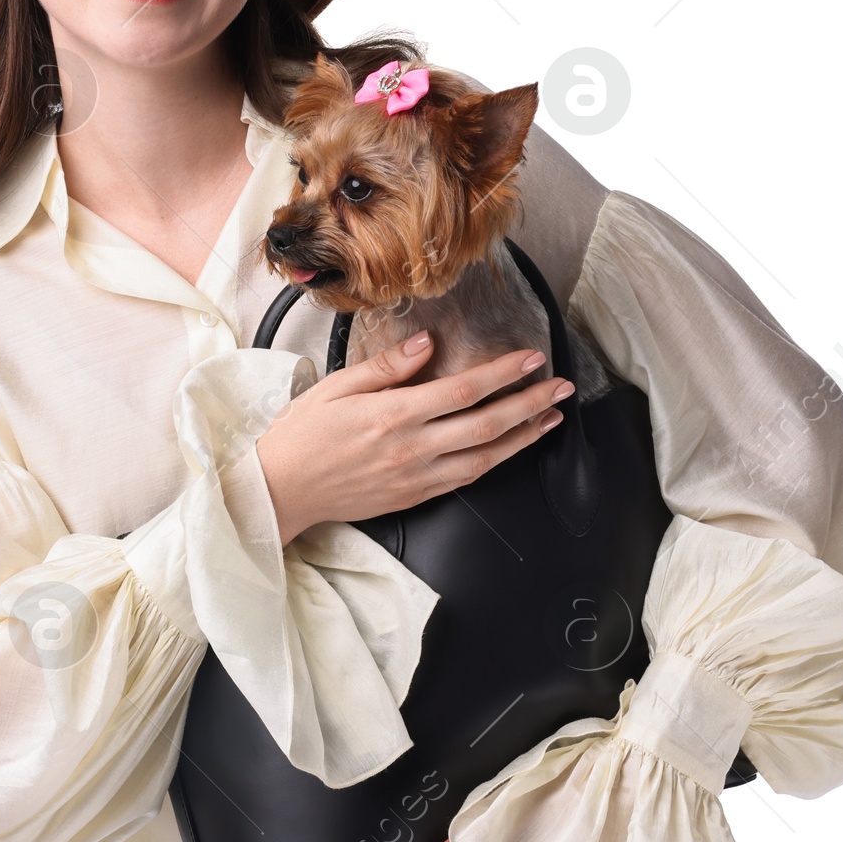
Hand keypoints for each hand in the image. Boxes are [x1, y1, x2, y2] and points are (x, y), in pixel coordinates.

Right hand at [255, 331, 575, 547]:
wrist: (281, 489)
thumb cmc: (303, 434)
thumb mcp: (337, 386)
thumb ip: (386, 366)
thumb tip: (426, 344)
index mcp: (394, 415)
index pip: (464, 390)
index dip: (504, 373)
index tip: (531, 358)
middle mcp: (412, 449)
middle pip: (487, 425)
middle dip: (531, 404)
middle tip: (561, 387)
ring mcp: (416, 477)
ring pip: (485, 458)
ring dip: (524, 437)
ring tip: (551, 417)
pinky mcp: (414, 497)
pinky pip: (466, 478)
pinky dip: (495, 460)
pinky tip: (511, 446)